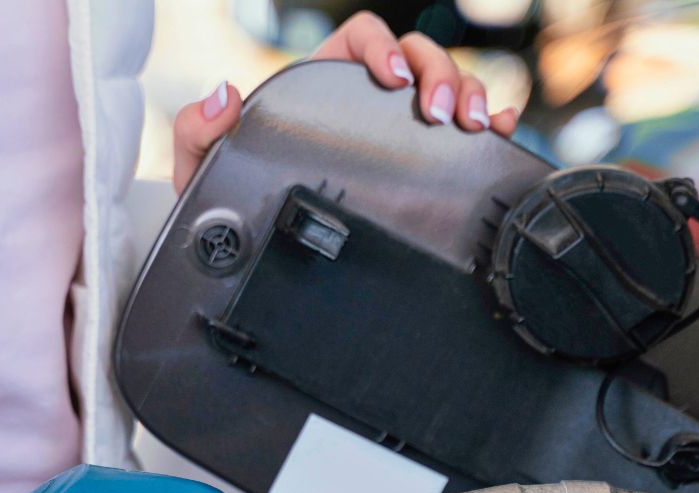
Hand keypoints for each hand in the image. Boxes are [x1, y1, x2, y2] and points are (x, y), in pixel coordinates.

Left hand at [172, 11, 518, 192]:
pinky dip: (489, 125)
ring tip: (475, 129)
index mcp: (321, 82)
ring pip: (447, 88)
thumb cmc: (229, 197)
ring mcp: (397, 129)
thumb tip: (223, 94)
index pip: (363, 39)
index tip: (392, 83)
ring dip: (470, 95)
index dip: (384, 49)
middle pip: (417, 58)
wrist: (248, 247)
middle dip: (442, 75)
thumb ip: (200, 128)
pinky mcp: (420, 162)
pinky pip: (462, 132)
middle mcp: (364, 98)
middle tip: (448, 114)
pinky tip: (499, 137)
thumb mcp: (203, 165)